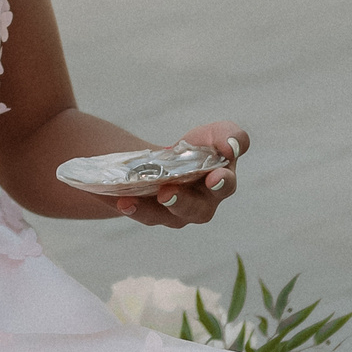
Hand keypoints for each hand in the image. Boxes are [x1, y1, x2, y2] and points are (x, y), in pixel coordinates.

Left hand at [113, 121, 247, 228]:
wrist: (167, 163)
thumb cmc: (197, 149)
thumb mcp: (213, 134)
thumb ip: (229, 135)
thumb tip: (232, 146)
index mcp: (221, 182)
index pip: (226, 183)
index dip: (222, 181)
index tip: (215, 177)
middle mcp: (202, 204)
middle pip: (196, 210)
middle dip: (182, 202)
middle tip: (167, 193)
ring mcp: (176, 213)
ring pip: (165, 217)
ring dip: (149, 209)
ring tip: (130, 200)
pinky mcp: (153, 214)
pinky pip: (142, 214)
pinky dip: (131, 207)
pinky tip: (119, 200)